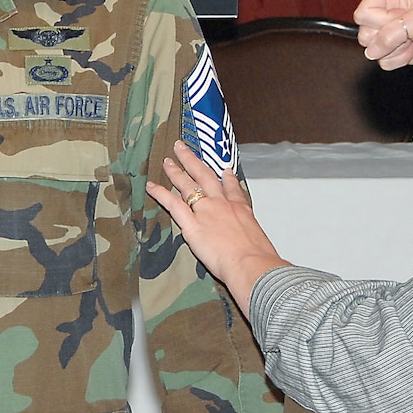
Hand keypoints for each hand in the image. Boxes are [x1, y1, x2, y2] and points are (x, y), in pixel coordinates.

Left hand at [147, 141, 285, 301]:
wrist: (252, 264)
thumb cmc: (259, 259)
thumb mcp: (261, 242)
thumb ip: (254, 239)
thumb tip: (259, 250)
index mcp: (241, 209)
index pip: (232, 188)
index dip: (227, 178)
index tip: (224, 171)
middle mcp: (222, 205)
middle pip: (205, 176)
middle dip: (192, 160)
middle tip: (183, 148)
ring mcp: (205, 211)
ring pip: (187, 184)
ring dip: (175, 171)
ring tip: (167, 161)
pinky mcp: (192, 224)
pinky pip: (172, 204)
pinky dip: (160, 193)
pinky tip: (151, 186)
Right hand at [352, 0, 412, 70]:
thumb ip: (390, 34)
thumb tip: (371, 50)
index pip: (363, 13)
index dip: (380, 22)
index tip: (401, 19)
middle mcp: (383, 9)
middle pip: (365, 32)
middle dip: (388, 38)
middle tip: (409, 32)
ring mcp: (386, 30)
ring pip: (372, 49)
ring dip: (395, 50)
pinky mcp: (390, 48)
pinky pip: (382, 60)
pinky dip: (399, 58)